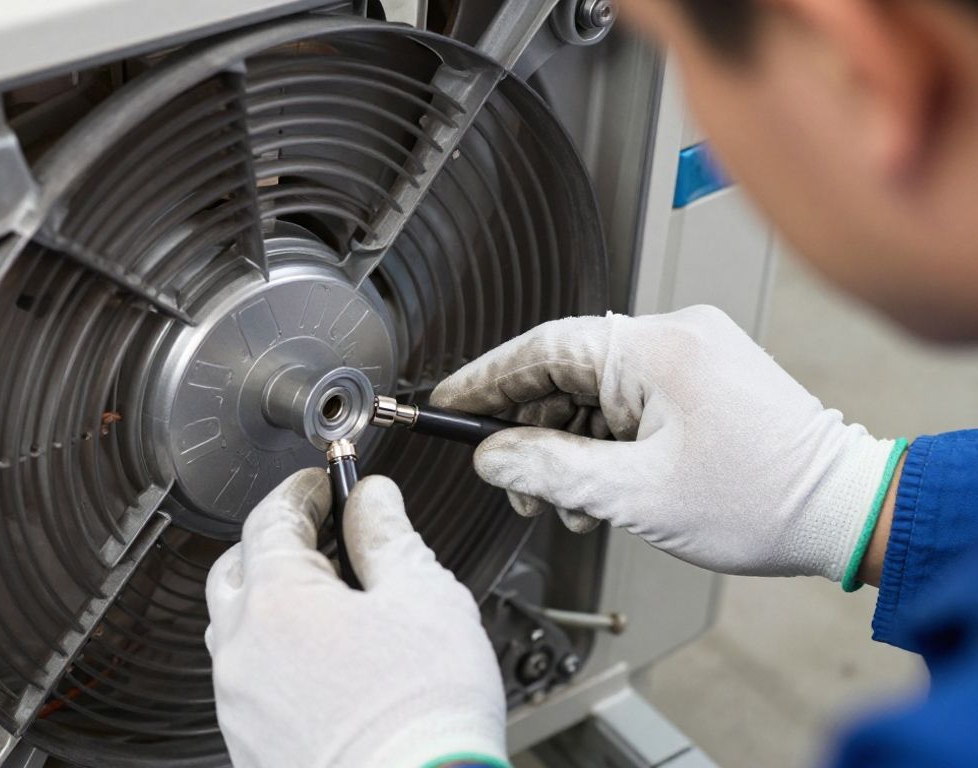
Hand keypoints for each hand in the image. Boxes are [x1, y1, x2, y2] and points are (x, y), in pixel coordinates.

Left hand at [205, 469, 507, 767]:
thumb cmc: (426, 717)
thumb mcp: (425, 598)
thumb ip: (389, 536)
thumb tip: (373, 499)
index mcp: (277, 601)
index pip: (270, 518)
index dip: (302, 492)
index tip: (323, 484)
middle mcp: (241, 652)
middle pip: (236, 572)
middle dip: (273, 545)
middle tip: (321, 537)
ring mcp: (239, 705)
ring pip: (237, 634)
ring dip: (272, 607)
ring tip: (331, 607)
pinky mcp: (248, 747)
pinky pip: (250, 685)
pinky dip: (277, 661)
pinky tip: (326, 668)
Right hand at [431, 305, 903, 580]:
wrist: (846, 512)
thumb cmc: (760, 500)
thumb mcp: (633, 494)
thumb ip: (549, 469)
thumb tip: (491, 457)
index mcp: (656, 349)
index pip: (541, 348)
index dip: (485, 380)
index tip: (447, 404)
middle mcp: (674, 336)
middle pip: (565, 370)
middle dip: (531, 430)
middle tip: (511, 483)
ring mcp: (691, 353)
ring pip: (594, 390)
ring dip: (569, 444)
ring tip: (568, 503)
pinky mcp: (702, 377)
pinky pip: (629, 399)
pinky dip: (604, 440)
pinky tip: (600, 487)